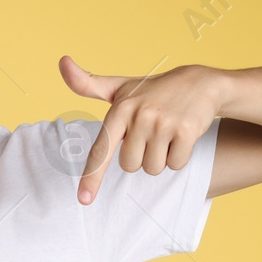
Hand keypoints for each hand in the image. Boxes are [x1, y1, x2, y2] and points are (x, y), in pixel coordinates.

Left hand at [58, 56, 221, 204]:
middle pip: (130, 166)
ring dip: (160, 158)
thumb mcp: (120, 87)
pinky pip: (175, 165)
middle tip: (151, 134)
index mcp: (120, 109)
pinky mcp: (186, 131)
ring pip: (152, 168)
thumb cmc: (152, 91)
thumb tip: (62, 61)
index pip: (101, 150)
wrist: (200, 82)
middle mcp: (140, 116)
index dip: (92, 177)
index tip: (83, 200)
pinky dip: (179, 157)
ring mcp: (163, 124)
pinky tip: (182, 136)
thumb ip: (88, 84)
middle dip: (141, 156)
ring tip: (166, 133)